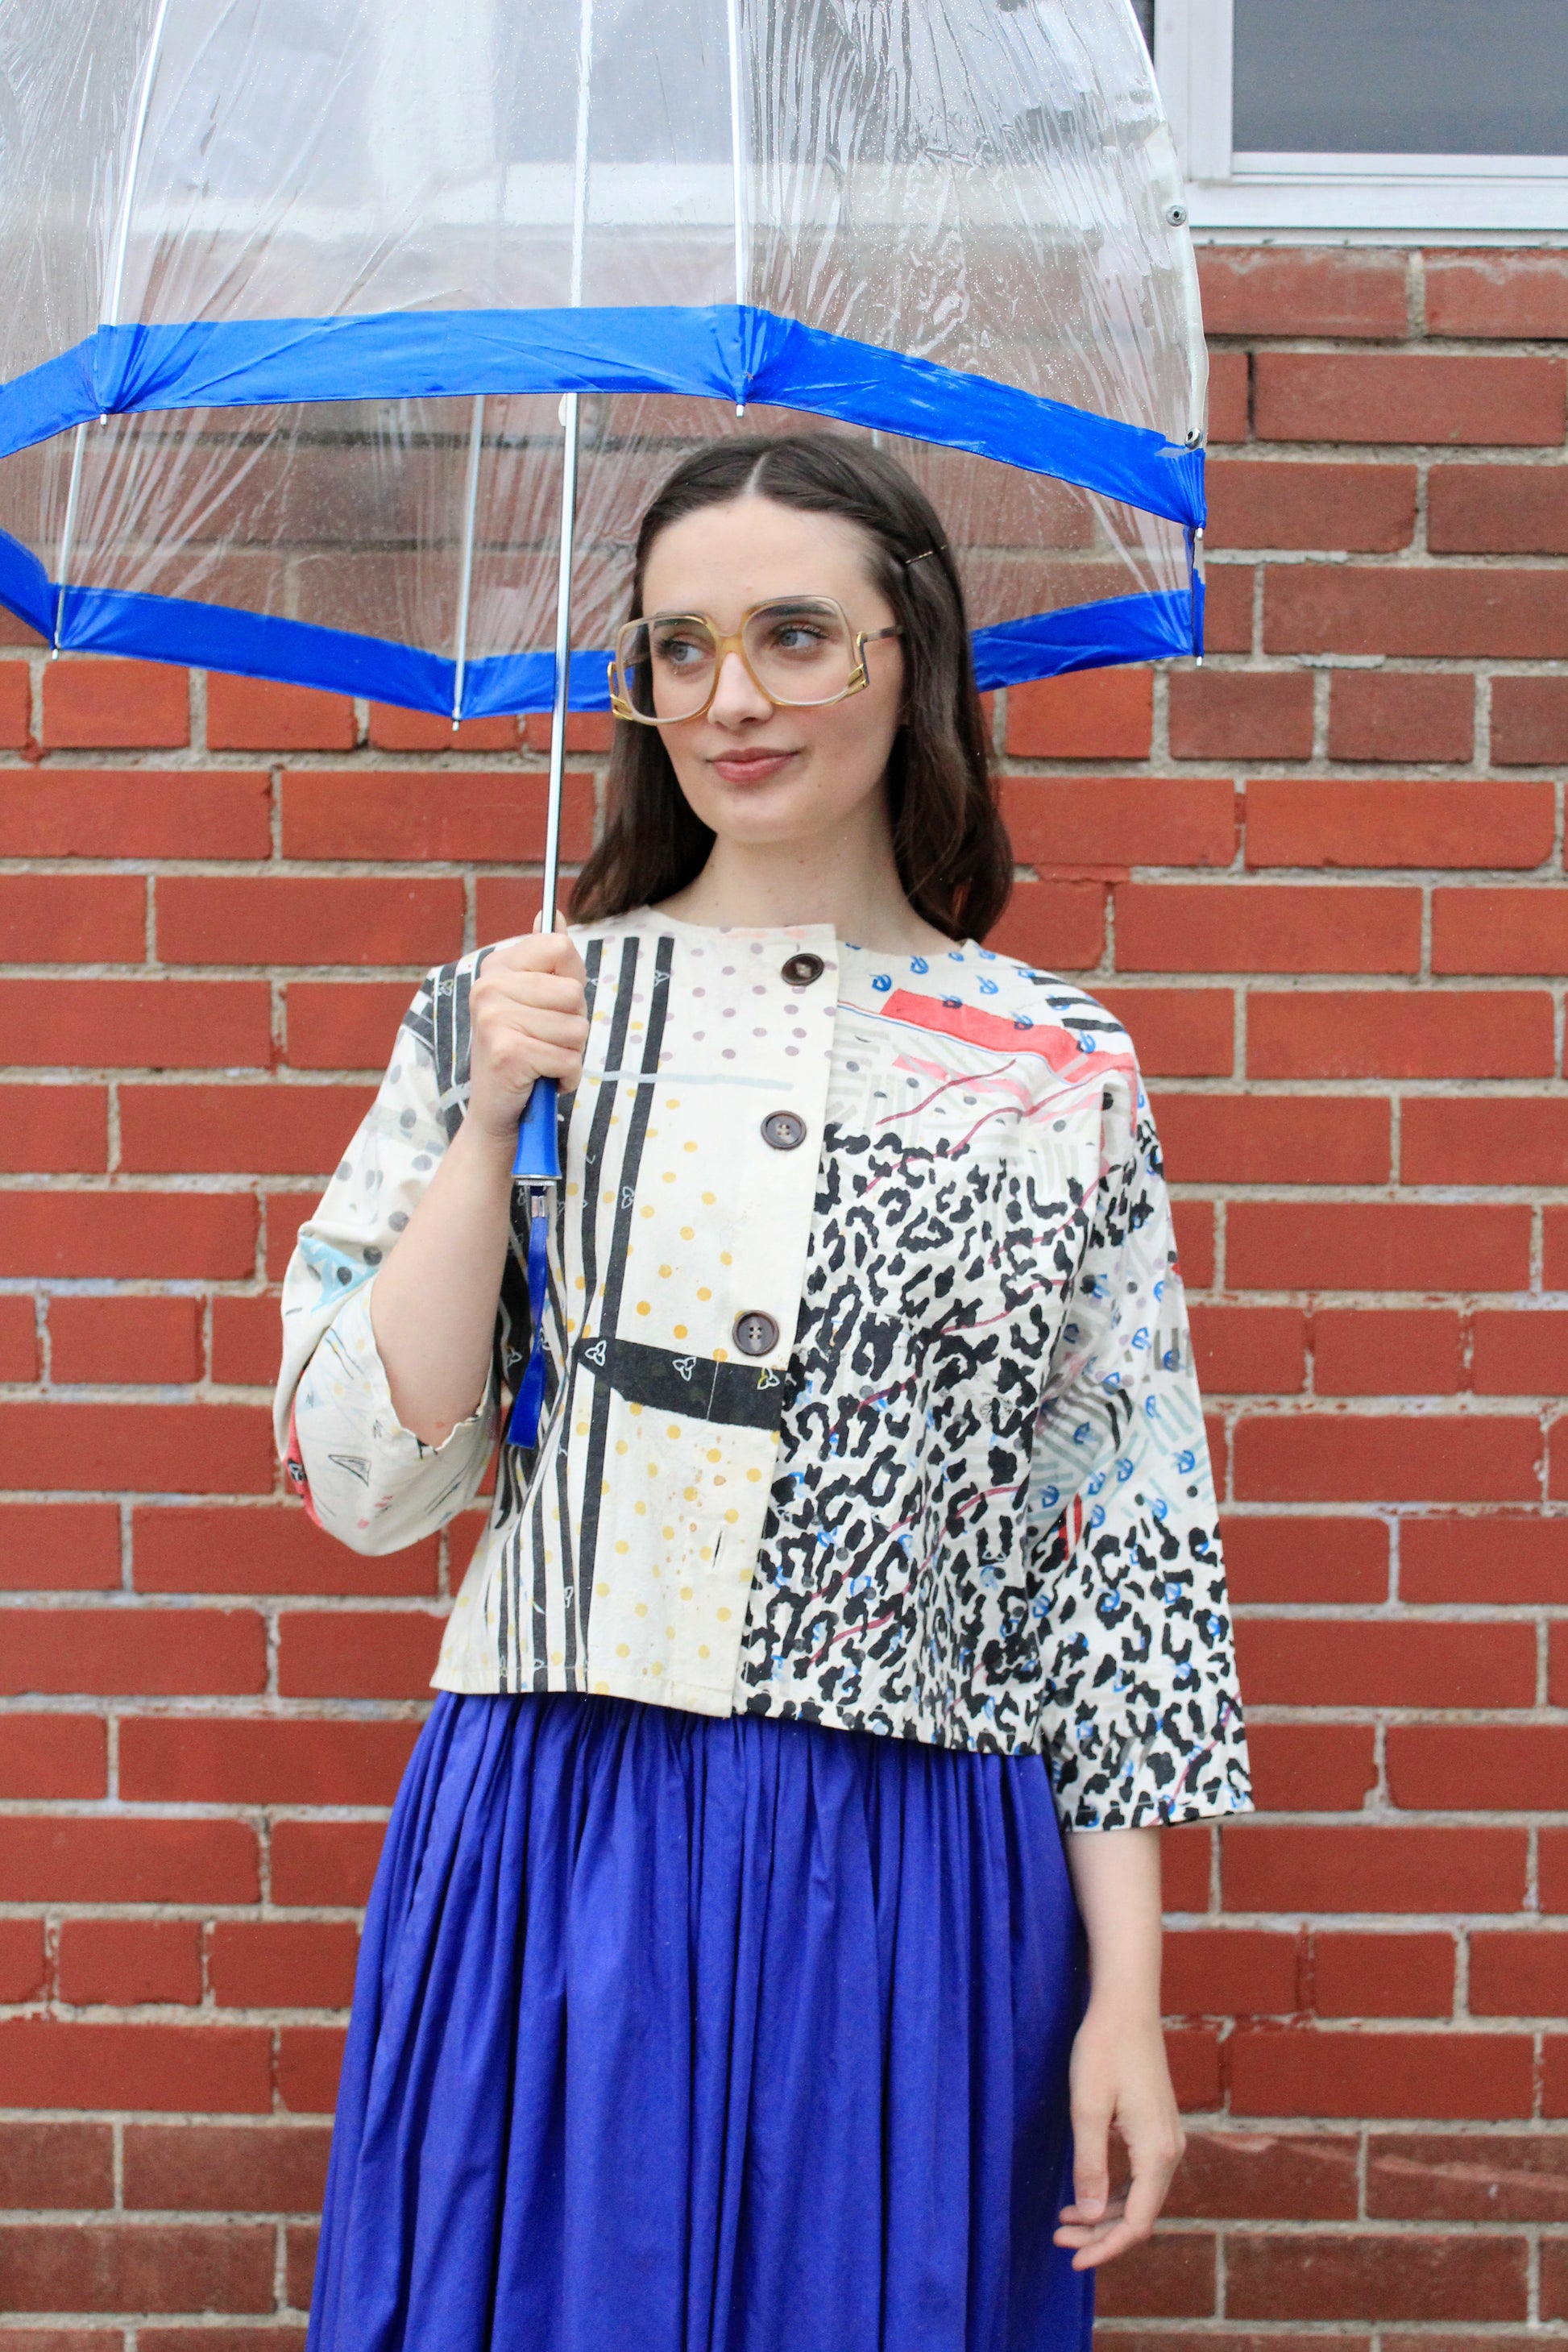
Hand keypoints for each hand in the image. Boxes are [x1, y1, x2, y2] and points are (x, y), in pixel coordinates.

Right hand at [466, 917, 589, 1141]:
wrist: (498, 1110)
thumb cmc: (524, 1051)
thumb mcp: (538, 999)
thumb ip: (548, 958)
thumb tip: (553, 912)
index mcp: (496, 966)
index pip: (560, 948)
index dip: (570, 982)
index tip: (550, 1004)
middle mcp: (488, 987)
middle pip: (574, 992)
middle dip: (573, 1023)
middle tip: (544, 1040)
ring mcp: (493, 1018)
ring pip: (576, 1028)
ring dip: (570, 1053)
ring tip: (542, 1060)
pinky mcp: (506, 1052)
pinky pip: (568, 1059)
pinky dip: (565, 1077)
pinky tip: (541, 1079)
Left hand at [1053, 2002, 1185, 2269]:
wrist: (1126, 2005)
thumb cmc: (1104, 2050)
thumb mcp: (1087, 2109)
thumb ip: (1090, 2165)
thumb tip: (1092, 2213)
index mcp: (1157, 2152)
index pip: (1137, 2222)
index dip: (1106, 2247)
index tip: (1073, 2260)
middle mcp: (1170, 2150)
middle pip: (1139, 2214)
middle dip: (1099, 2233)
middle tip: (1058, 2238)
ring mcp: (1167, 2138)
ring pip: (1139, 2196)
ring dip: (1104, 2213)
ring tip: (1064, 2220)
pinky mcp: (1158, 2127)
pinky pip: (1140, 2175)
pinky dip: (1113, 2191)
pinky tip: (1086, 2193)